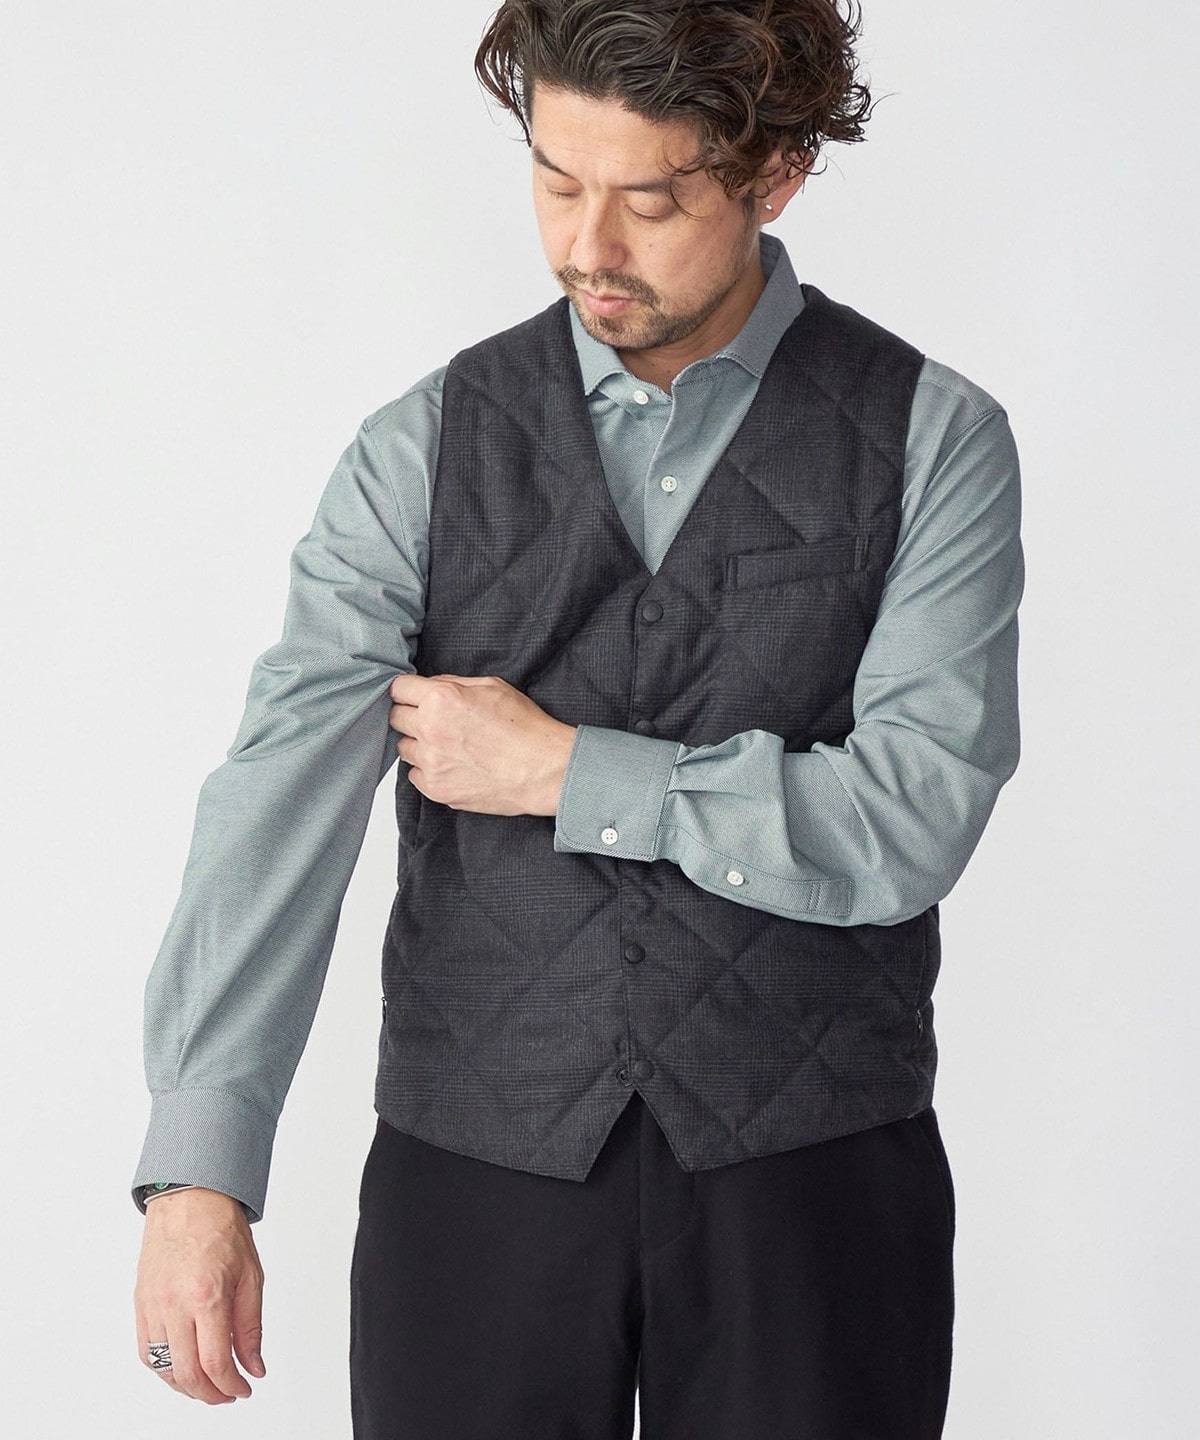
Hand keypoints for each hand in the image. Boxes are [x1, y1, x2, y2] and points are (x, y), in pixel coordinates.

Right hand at [134, 1187, 264, 1404]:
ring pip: (163, 1369)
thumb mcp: (252, 1276)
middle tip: (228, 1393)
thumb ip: (251, 1327)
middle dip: (210, 1394)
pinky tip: (183, 1368)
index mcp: (206, 1295)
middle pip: (186, 1374)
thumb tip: (254, 1367)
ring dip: (186, 1387)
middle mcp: (174, 1304)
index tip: (243, 1389)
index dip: (231, 1386)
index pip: (214, 1363)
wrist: (190, 1198)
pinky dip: (165, 1369)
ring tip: (208, 1385)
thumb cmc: (221, 1228)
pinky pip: (146, 1351)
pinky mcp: (140, 1303)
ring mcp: (152, 1305)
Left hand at [389, 673, 576, 815]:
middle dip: (411, 715)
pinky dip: (428, 769)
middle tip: (434, 720)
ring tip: (446, 745)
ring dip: (418, 744)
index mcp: (441, 699)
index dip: (407, 691)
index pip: (398, 689)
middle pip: (395, 718)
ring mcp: (431, 763)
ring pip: (403, 748)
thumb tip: (431, 686)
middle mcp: (429, 730)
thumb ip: (453, 683)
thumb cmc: (525, 728)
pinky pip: (415, 775)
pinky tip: (451, 765)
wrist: (544, 769)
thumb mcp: (492, 686)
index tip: (413, 696)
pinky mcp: (437, 789)